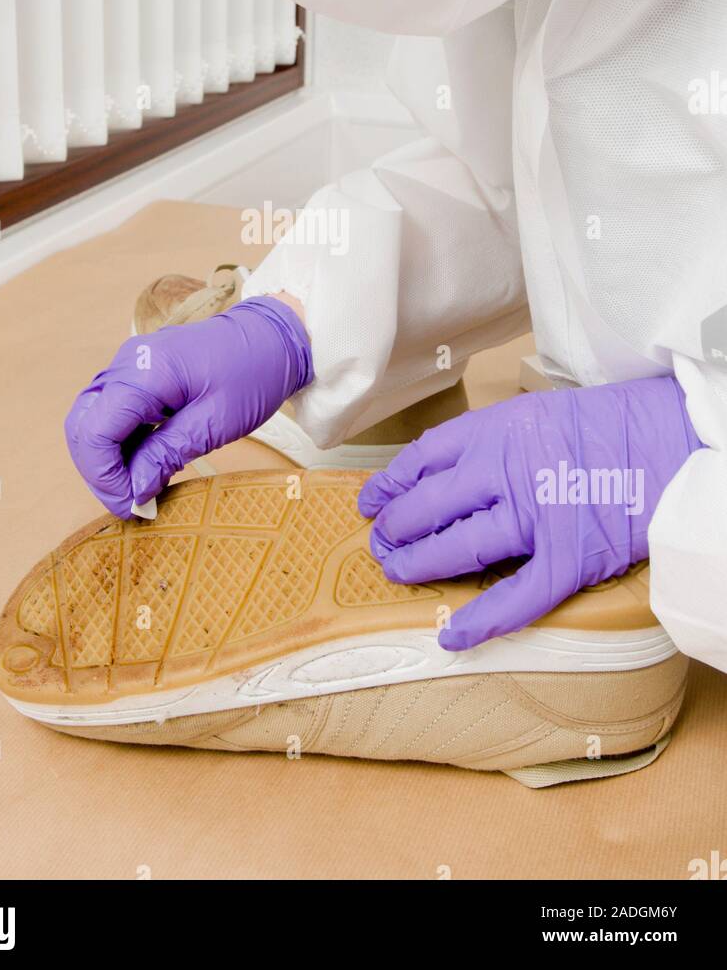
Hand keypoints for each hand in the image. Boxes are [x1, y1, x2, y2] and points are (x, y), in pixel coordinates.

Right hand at [65, 297, 312, 518]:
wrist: (274, 337)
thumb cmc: (254, 372)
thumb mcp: (217, 421)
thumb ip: (167, 453)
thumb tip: (134, 491)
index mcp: (145, 370)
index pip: (94, 431)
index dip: (104, 476)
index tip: (130, 505)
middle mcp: (127, 364)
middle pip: (83, 426)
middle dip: (100, 471)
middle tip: (132, 504)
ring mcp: (130, 367)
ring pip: (93, 421)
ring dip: (109, 460)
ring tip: (141, 489)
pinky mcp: (139, 375)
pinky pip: (113, 413)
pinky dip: (122, 445)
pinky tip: (147, 466)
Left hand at [358, 376, 700, 649]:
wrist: (674, 440)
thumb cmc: (611, 425)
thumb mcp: (539, 413)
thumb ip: (494, 441)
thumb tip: (446, 471)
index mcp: (498, 431)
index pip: (424, 459)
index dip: (391, 483)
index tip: (373, 500)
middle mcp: (509, 471)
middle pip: (431, 505)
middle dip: (396, 527)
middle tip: (380, 543)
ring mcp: (539, 517)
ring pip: (461, 548)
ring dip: (421, 563)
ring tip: (396, 571)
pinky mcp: (570, 558)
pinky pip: (516, 598)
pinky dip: (482, 621)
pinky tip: (451, 635)